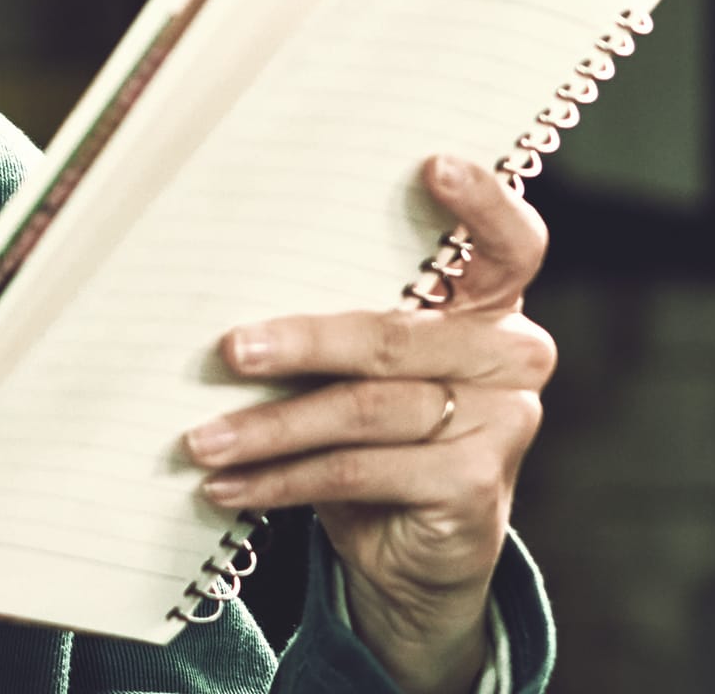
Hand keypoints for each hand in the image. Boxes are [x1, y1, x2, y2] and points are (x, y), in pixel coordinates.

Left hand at [183, 154, 553, 693]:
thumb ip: (340, 315)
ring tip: (202, 440)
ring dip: (270, 427)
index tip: (431, 163)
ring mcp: (503, 423)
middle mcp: (513, 355)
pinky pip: (360, 471)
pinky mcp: (475, 485)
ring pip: (364, 410)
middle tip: (229, 351)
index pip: (509, 242)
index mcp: (491, 305)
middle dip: (299, 343)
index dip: (481, 201)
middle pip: (395, 335)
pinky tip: (230, 487)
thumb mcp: (364, 367)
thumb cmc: (377, 432)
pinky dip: (282, 481)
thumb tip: (222, 284)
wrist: (414, 551)